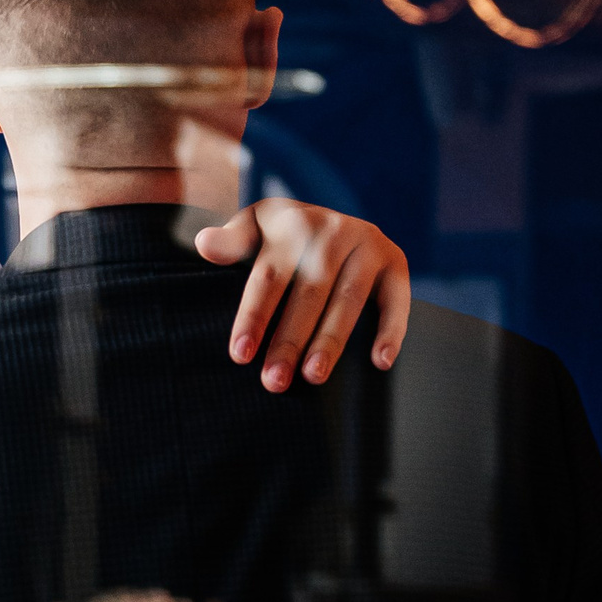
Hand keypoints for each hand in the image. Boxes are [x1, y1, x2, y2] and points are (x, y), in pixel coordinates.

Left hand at [195, 200, 410, 393]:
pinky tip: (380, 362)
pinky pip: (397, 299)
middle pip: (309, 292)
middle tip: (275, 381)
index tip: (241, 355)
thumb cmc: (281, 236)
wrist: (327, 219)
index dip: (254, 316)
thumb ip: (231, 241)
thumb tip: (204, 244)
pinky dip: (392, 330)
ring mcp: (368, 244)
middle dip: (290, 340)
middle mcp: (334, 230)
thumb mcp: (253, 229)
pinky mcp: (396, 262)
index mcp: (293, 223)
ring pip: (348, 300)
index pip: (269, 277)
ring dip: (331, 340)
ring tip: (314, 377)